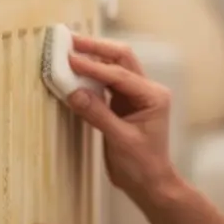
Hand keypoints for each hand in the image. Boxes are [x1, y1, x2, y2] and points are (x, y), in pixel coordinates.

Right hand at [66, 33, 175, 199]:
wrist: (149, 184)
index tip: (71, 59)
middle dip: (97, 48)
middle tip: (71, 40)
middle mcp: (147, 90)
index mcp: (153, 96)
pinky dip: (91, 75)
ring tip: (71, 49)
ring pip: (114, 67)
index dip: (94, 66)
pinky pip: (106, 82)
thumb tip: (74, 92)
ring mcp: (135, 95)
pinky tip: (76, 70)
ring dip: (93, 58)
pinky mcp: (123, 103)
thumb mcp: (120, 141)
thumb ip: (98, 115)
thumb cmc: (143, 166)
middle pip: (121, 59)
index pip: (120, 75)